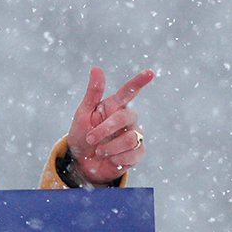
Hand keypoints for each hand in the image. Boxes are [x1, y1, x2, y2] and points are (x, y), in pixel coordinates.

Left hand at [67, 67, 154, 185]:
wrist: (81, 164)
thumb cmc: (82, 136)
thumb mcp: (83, 114)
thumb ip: (93, 93)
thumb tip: (96, 68)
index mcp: (115, 106)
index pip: (129, 92)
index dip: (139, 82)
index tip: (149, 73)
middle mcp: (128, 119)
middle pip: (125, 117)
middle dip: (105, 129)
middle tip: (90, 138)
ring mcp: (135, 136)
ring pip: (130, 138)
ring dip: (109, 147)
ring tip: (99, 151)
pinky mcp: (137, 153)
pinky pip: (132, 154)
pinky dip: (116, 158)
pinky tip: (110, 159)